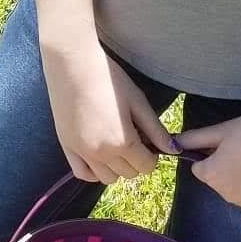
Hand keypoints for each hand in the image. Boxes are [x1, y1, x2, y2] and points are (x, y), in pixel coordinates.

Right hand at [41, 38, 177, 184]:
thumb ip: (155, 129)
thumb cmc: (109, 77)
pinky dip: (93, 170)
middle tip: (131, 134)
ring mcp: (82, 153)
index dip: (151, 154)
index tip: (147, 137)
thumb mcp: (137, 100)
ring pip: (107, 178)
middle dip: (135, 159)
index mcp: (123, 142)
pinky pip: (83, 174)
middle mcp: (102, 154)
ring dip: (116, 166)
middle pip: (128, 173)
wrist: (73, 63)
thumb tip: (174, 150)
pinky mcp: (66, 147)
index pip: (146, 166)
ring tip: (114, 141)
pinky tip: (98, 153)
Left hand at [176, 106, 240, 222]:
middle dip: (226, 170)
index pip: (201, 170)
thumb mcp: (221, 130)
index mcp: (212, 176)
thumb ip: (194, 139)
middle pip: (219, 183)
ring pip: (237, 194)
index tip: (228, 145)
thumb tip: (173, 143)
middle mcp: (227, 195)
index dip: (212, 156)